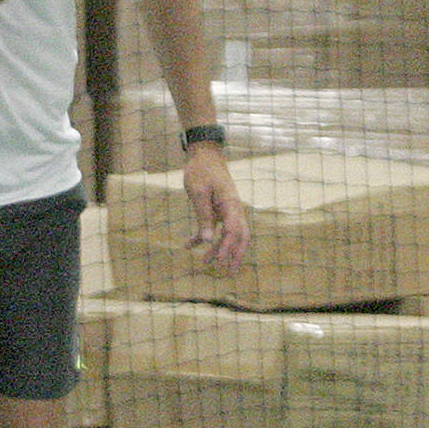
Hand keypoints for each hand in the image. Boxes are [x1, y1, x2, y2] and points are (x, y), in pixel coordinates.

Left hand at [183, 145, 250, 274]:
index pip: (233, 232)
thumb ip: (203, 217)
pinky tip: (189, 245)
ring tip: (207, 264)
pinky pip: (216, 227)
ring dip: (220, 249)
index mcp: (231, 204)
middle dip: (234, 255)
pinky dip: (205, 237)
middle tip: (228, 273)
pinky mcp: (219, 209)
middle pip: (239, 237)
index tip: (218, 263)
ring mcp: (227, 209)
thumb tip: (208, 241)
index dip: (226, 249)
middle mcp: (233, 209)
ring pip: (229, 234)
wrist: (204, 154)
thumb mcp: (198, 193)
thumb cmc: (200, 170)